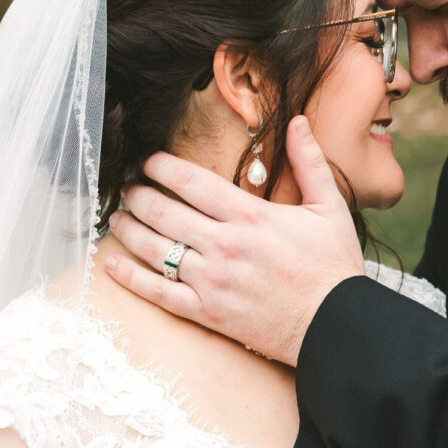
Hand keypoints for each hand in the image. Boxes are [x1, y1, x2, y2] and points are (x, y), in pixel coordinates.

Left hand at [106, 115, 365, 365]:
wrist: (335, 326)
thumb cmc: (334, 269)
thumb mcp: (330, 208)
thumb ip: (310, 163)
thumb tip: (299, 121)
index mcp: (250, 216)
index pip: (190, 181)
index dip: (160, 166)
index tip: (148, 162)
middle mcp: (224, 245)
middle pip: (163, 210)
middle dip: (138, 194)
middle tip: (128, 188)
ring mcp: (212, 281)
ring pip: (154, 248)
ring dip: (128, 229)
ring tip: (118, 218)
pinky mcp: (207, 313)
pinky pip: (159, 292)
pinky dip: (130, 278)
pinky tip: (111, 264)